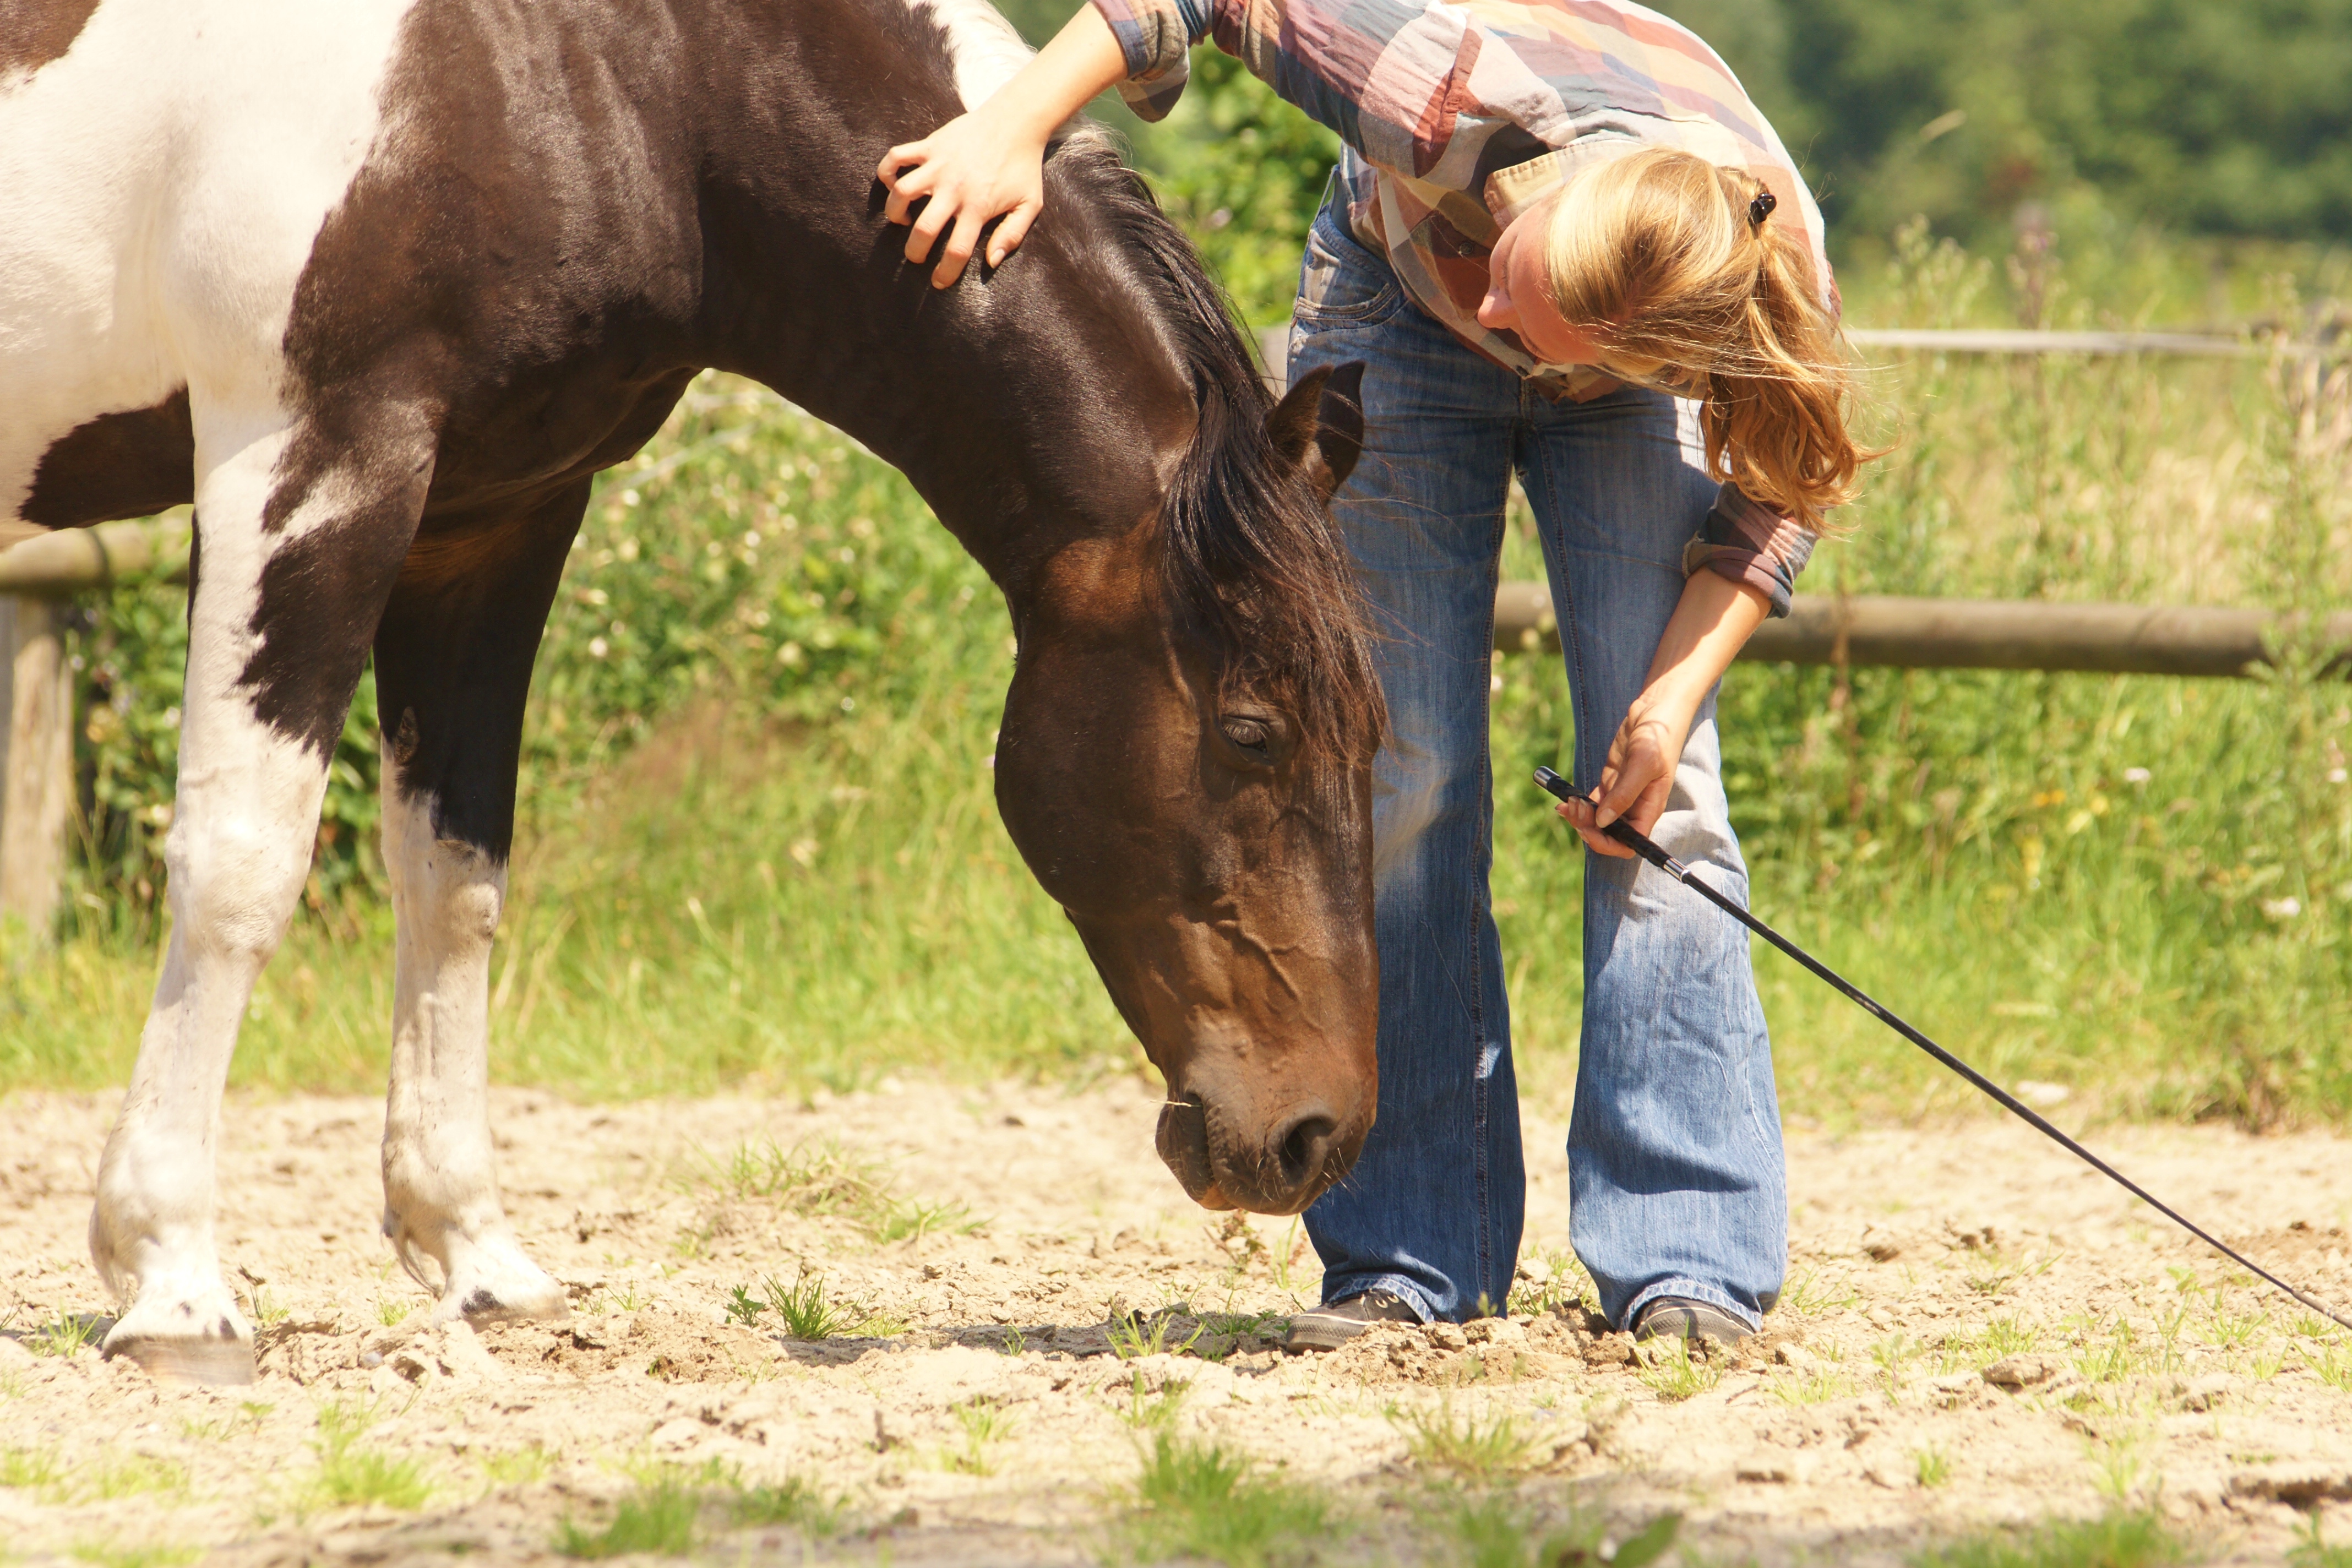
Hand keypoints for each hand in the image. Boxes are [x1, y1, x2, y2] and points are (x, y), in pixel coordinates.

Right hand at [877, 106, 1047, 287]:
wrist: (1016, 122)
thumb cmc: (1024, 167)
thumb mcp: (1030, 205)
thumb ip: (1012, 235)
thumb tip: (992, 263)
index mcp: (979, 207)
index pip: (957, 251)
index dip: (945, 273)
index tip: (939, 282)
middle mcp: (955, 188)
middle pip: (924, 229)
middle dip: (914, 252)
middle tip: (915, 256)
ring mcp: (939, 165)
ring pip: (902, 192)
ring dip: (895, 212)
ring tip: (902, 220)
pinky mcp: (930, 145)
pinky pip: (896, 157)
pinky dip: (886, 173)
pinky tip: (894, 186)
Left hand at [1554, 695, 1696, 858]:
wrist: (1654, 713)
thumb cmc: (1658, 738)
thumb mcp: (1643, 765)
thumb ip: (1624, 795)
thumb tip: (1603, 822)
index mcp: (1649, 809)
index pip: (1630, 843)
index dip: (1609, 844)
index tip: (1590, 831)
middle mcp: (1635, 807)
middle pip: (1610, 834)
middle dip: (1589, 829)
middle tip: (1574, 810)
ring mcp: (1621, 795)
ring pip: (1598, 820)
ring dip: (1580, 817)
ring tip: (1567, 803)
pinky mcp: (1610, 782)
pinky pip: (1593, 803)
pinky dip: (1579, 804)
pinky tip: (1566, 799)